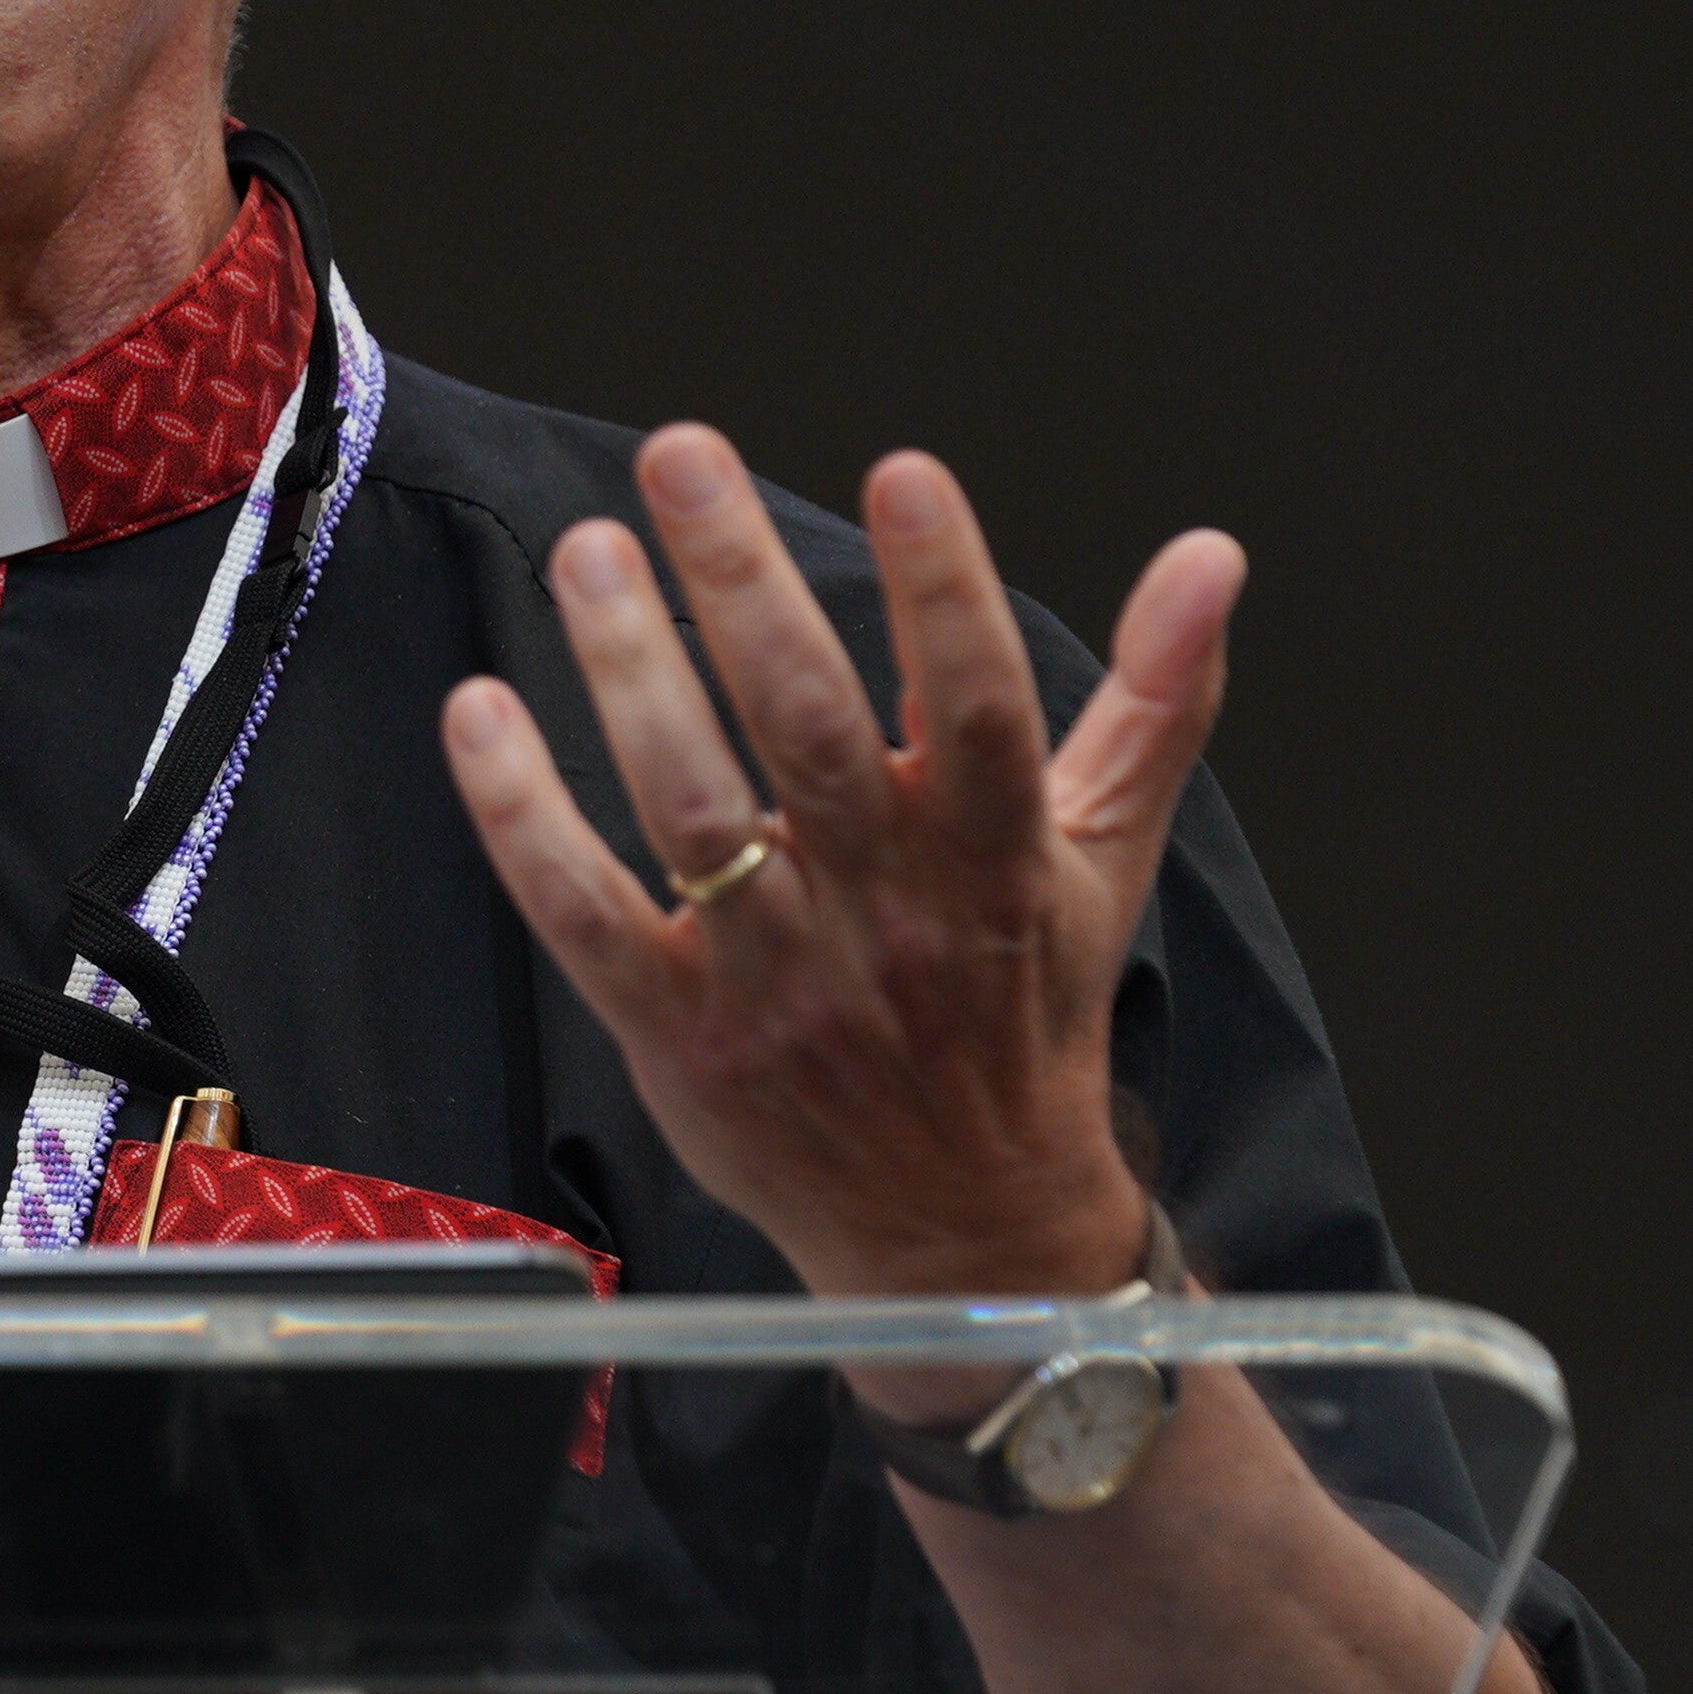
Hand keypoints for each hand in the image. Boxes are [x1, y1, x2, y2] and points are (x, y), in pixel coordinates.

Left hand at [439, 432, 1237, 1302]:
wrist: (963, 1237)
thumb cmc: (1023, 1016)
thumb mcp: (1105, 861)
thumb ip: (1156, 702)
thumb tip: (1212, 555)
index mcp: (998, 857)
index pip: (977, 705)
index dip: (945, 588)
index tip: (905, 471)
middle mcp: (889, 914)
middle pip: (807, 728)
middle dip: (743, 582)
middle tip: (680, 456)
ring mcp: (777, 978)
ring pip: (691, 808)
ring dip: (630, 673)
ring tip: (587, 552)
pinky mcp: (679, 1034)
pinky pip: (586, 914)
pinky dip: (522, 815)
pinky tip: (479, 709)